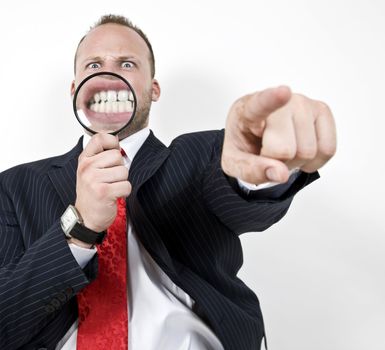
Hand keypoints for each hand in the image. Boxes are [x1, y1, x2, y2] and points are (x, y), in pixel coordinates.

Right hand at [75, 133, 130, 231]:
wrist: (85, 218)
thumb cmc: (92, 193)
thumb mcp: (91, 171)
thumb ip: (101, 155)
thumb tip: (116, 140)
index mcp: (84, 159)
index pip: (100, 138)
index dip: (112, 143)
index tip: (111, 155)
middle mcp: (86, 167)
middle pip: (117, 156)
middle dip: (119, 168)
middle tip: (109, 179)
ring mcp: (94, 180)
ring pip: (124, 171)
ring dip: (122, 182)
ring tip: (111, 188)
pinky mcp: (103, 192)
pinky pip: (126, 185)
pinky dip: (124, 192)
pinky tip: (114, 196)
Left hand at [221, 86, 336, 183]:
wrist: (255, 135)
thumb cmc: (245, 143)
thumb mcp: (235, 163)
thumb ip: (251, 170)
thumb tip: (280, 174)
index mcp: (248, 110)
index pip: (261, 104)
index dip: (273, 99)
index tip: (284, 92)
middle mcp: (279, 100)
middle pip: (286, 149)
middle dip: (278, 163)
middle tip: (269, 154)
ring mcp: (303, 103)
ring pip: (308, 152)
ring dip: (296, 163)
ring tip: (284, 151)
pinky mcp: (322, 110)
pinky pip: (328, 149)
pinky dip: (314, 161)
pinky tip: (300, 152)